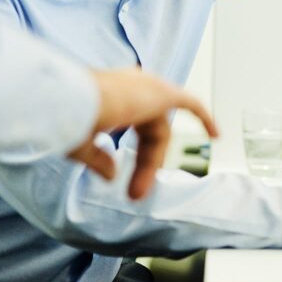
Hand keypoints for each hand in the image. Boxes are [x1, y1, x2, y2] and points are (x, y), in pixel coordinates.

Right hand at [67, 67, 217, 199]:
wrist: (67, 101)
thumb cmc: (65, 119)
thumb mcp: (78, 143)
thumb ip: (98, 158)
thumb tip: (112, 175)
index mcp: (111, 93)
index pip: (134, 126)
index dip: (136, 159)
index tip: (129, 187)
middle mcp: (131, 86)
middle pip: (150, 131)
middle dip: (144, 165)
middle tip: (134, 195)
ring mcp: (147, 88)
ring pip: (161, 130)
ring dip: (154, 160)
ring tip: (142, 188)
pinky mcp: (161, 93)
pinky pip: (190, 103)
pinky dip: (204, 117)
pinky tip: (216, 135)